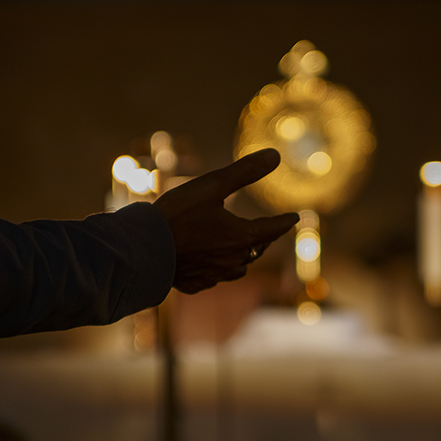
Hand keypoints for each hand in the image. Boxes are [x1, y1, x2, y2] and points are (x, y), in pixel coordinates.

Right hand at [154, 148, 298, 293]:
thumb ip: (245, 171)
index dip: (285, 221)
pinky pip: (214, 277)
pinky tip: (210, 263)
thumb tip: (276, 155)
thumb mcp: (212, 185)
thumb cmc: (178, 214)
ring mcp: (215, 276)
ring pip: (238, 267)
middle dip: (265, 239)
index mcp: (242, 237)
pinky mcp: (196, 285)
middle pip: (257, 249)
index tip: (296, 218)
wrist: (144, 249)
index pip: (273, 229)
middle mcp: (233, 261)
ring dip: (243, 256)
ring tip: (241, 248)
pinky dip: (217, 267)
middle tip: (269, 231)